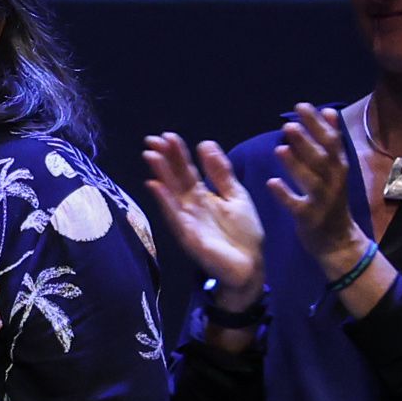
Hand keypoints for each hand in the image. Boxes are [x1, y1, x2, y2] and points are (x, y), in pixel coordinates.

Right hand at [139, 133, 265, 304]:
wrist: (251, 265)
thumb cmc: (244, 233)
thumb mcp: (236, 195)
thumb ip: (221, 172)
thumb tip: (205, 143)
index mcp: (203, 195)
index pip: (187, 170)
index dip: (178, 153)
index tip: (167, 135)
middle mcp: (190, 205)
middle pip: (175, 178)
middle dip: (164, 159)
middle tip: (151, 139)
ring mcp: (187, 220)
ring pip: (171, 192)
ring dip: (160, 174)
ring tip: (150, 155)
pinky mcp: (188, 235)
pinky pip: (174, 215)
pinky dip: (164, 200)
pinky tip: (155, 185)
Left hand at [268, 104, 368, 274]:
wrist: (338, 240)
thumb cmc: (331, 199)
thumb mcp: (336, 169)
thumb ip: (331, 143)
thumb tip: (328, 111)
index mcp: (339, 167)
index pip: (331, 140)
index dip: (317, 123)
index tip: (302, 106)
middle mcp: (335, 181)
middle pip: (322, 158)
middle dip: (306, 141)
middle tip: (288, 125)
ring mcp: (323, 201)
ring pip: (311, 180)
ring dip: (296, 165)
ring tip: (279, 149)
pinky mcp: (311, 218)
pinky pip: (297, 206)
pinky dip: (285, 194)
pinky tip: (271, 183)